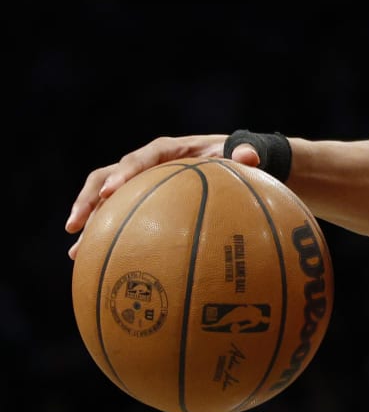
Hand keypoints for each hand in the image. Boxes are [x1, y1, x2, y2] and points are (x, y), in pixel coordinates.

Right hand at [66, 133, 268, 258]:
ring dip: (88, 223)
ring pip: (104, 199)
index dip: (124, 173)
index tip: (111, 191)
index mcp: (169, 149)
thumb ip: (248, 153)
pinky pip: (117, 216)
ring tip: (75, 252)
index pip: (141, 158)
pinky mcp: (140, 200)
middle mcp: (147, 164)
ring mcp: (140, 183)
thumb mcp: (246, 153)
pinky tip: (93, 261)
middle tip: (75, 226)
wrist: (237, 164)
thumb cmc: (239, 158)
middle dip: (89, 200)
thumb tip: (250, 156)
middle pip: (108, 178)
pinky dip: (104, 235)